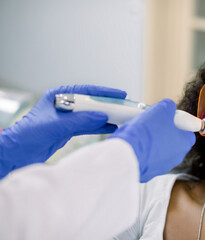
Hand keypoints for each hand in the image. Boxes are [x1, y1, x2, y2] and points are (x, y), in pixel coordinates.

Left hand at [0, 85, 126, 177]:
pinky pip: (88, 127)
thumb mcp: (56, 124)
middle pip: (91, 103)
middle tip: (124, 107)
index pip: (86, 91)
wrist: (17, 152)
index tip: (120, 94)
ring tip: (121, 118)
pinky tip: (111, 128)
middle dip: (108, 105)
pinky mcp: (68, 130)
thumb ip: (80, 120)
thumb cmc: (29, 133)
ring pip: (91, 116)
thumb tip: (102, 116)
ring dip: (106, 117)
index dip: (104, 92)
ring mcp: (67, 119)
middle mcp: (65, 106)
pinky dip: (99, 128)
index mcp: (59, 96)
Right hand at [109, 99, 194, 181]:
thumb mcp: (162, 109)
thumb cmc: (148, 132)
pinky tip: (135, 144)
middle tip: (153, 123)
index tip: (170, 117)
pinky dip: (142, 151)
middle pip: (173, 141)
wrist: (128, 153)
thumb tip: (169, 107)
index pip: (188, 132)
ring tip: (141, 133)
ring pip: (159, 150)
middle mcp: (175, 158)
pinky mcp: (147, 172)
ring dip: (152, 141)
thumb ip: (169, 107)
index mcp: (184, 143)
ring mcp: (161, 166)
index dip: (179, 123)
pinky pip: (147, 158)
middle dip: (164, 132)